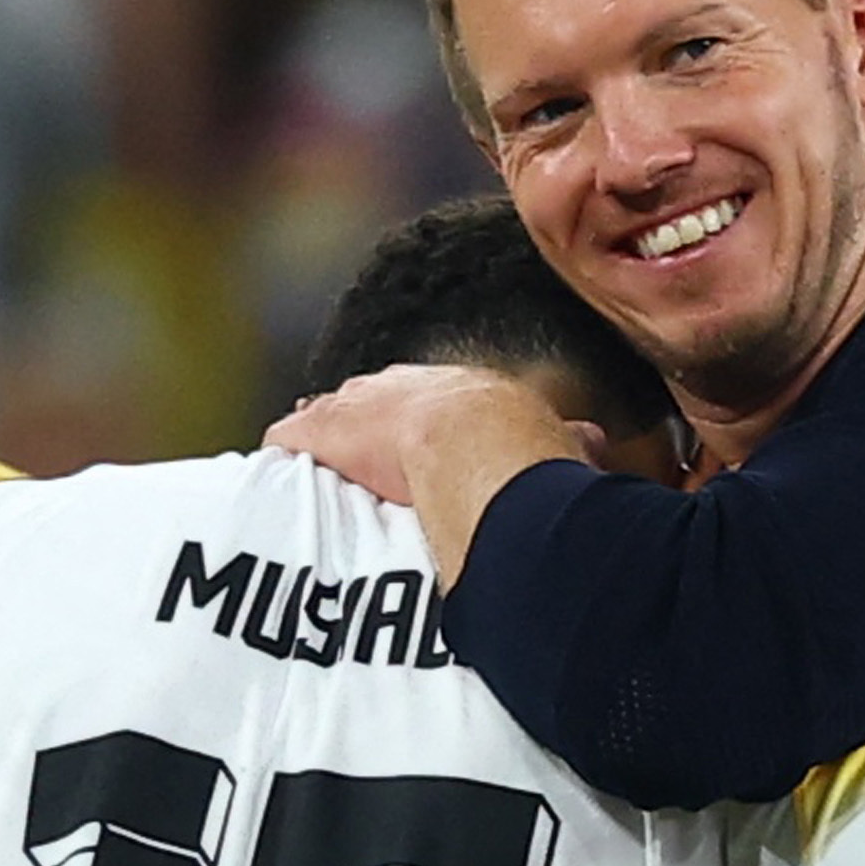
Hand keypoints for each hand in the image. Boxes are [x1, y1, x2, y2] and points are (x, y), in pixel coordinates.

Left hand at [261, 364, 587, 577]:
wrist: (478, 442)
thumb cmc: (523, 446)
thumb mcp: (552, 438)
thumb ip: (567, 439)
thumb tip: (593, 440)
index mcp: (456, 389)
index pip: (427, 397)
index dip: (417, 420)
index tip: (412, 441)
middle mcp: (404, 386)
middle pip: (370, 399)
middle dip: (363, 425)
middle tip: (360, 460)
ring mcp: (358, 406)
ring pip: (326, 415)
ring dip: (321, 441)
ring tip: (311, 473)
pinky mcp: (320, 432)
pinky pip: (289, 439)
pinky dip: (282, 456)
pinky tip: (271, 479)